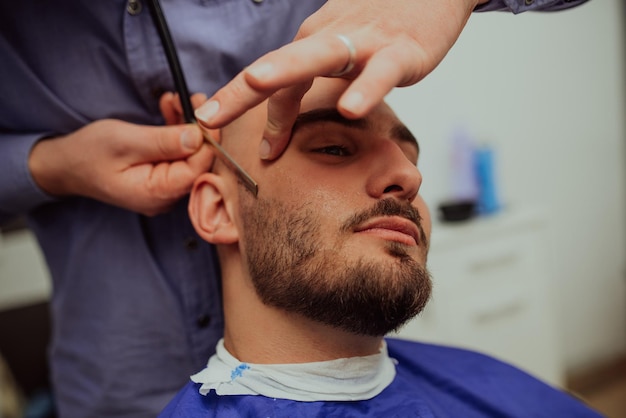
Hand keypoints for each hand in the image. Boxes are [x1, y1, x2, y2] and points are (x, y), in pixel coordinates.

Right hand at [29, 94, 211, 215]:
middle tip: (193, 98)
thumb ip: (164, 142)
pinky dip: (176, 131)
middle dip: (198, 128)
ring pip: (189, 155)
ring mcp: (165, 188)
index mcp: (158, 193)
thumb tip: (199, 138)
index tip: (208, 112)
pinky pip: (178, 153)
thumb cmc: (88, 153)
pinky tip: (169, 109)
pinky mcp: (161, 176)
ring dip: (185, 125)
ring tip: (174, 99)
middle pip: (197, 162)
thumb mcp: (125, 141)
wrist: (65, 164)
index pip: (198, 168)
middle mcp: (166, 196)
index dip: (208, 139)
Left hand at [195, 0, 486, 159]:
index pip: (268, 75)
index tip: (216, 129)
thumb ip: (317, 75)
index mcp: (312, 42)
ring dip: (286, 71)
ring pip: (318, 57)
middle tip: (206, 117)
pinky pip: (379, 73)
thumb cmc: (386, 24)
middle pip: (277, 65)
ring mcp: (363, 44)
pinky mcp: (399, 52)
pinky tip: (350, 110)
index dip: (239, 103)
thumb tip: (291, 110)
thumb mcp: (342, 48)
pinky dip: (364, 90)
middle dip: (238, 91)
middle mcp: (328, 39)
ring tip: (257, 84)